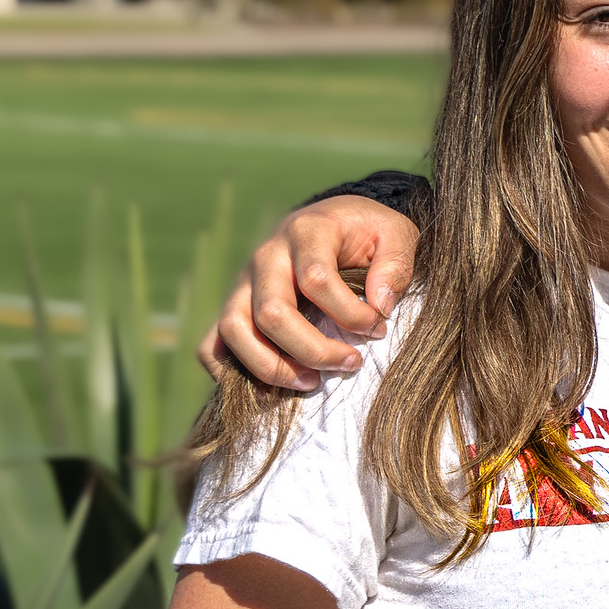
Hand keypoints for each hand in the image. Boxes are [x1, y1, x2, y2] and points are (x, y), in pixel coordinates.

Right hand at [203, 198, 421, 388]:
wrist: (337, 221)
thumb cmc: (368, 233)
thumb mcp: (397, 234)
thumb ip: (395, 266)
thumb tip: (380, 306)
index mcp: (306, 231)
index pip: (315, 279)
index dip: (350, 314)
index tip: (378, 328)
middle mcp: (266, 256)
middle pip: (271, 313)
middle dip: (313, 350)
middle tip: (352, 363)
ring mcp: (243, 282)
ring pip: (234, 329)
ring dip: (272, 366)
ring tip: (312, 382)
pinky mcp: (234, 305)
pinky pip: (211, 344)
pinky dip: (231, 371)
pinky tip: (271, 388)